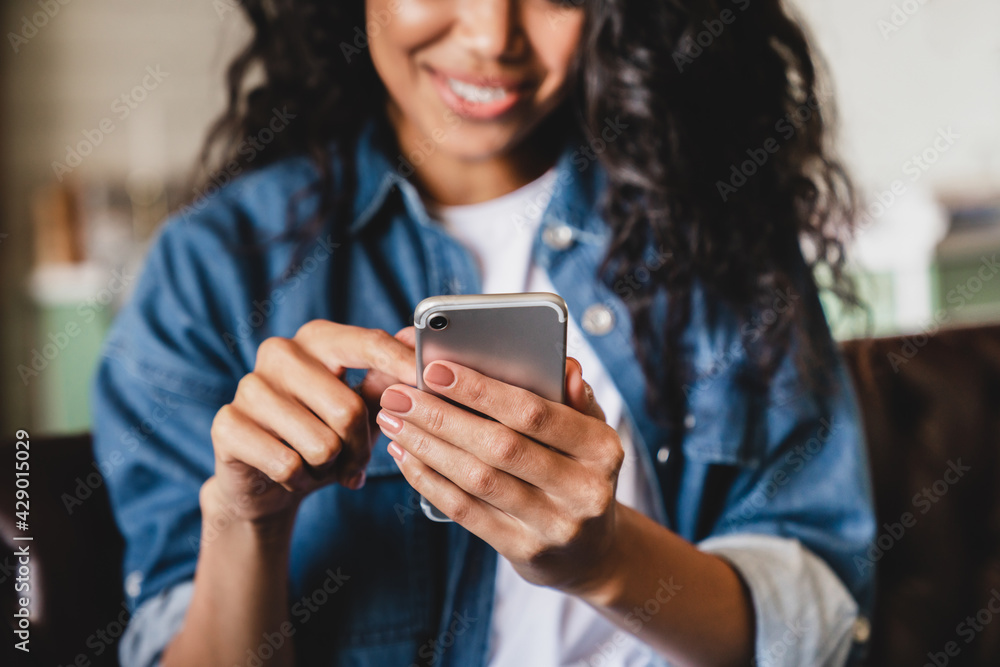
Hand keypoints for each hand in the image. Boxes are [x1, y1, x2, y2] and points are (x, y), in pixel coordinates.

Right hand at [206, 322, 415, 523]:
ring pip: (321, 443)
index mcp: (317, 339)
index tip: (429, 380)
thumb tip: (416, 341)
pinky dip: (299, 480)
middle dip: (360, 448)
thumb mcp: (362, 408)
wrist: (266, 482)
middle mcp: (280, 352)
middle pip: (348, 408)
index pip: (367, 343)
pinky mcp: (227, 424)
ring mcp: (249, 386)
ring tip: (318, 464)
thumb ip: (387, 378)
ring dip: (329, 467)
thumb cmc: (323, 435)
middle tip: (354, 462)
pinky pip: (288, 464)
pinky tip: (291, 474)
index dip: (401, 364)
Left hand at [375, 357, 623, 595]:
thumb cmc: (579, 472)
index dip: (481, 390)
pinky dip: (429, 481)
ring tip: (394, 421)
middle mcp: (583, 489)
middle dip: (441, 417)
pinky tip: (406, 457)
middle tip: (399, 396)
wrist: (591, 552)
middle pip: (500, 447)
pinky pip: (466, 511)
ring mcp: (554, 525)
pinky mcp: (524, 550)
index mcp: (602, 449)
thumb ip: (573, 397)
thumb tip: (564, 365)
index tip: (435, 369)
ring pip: (478, 480)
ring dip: (427, 447)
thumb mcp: (590, 433)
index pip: (535, 413)